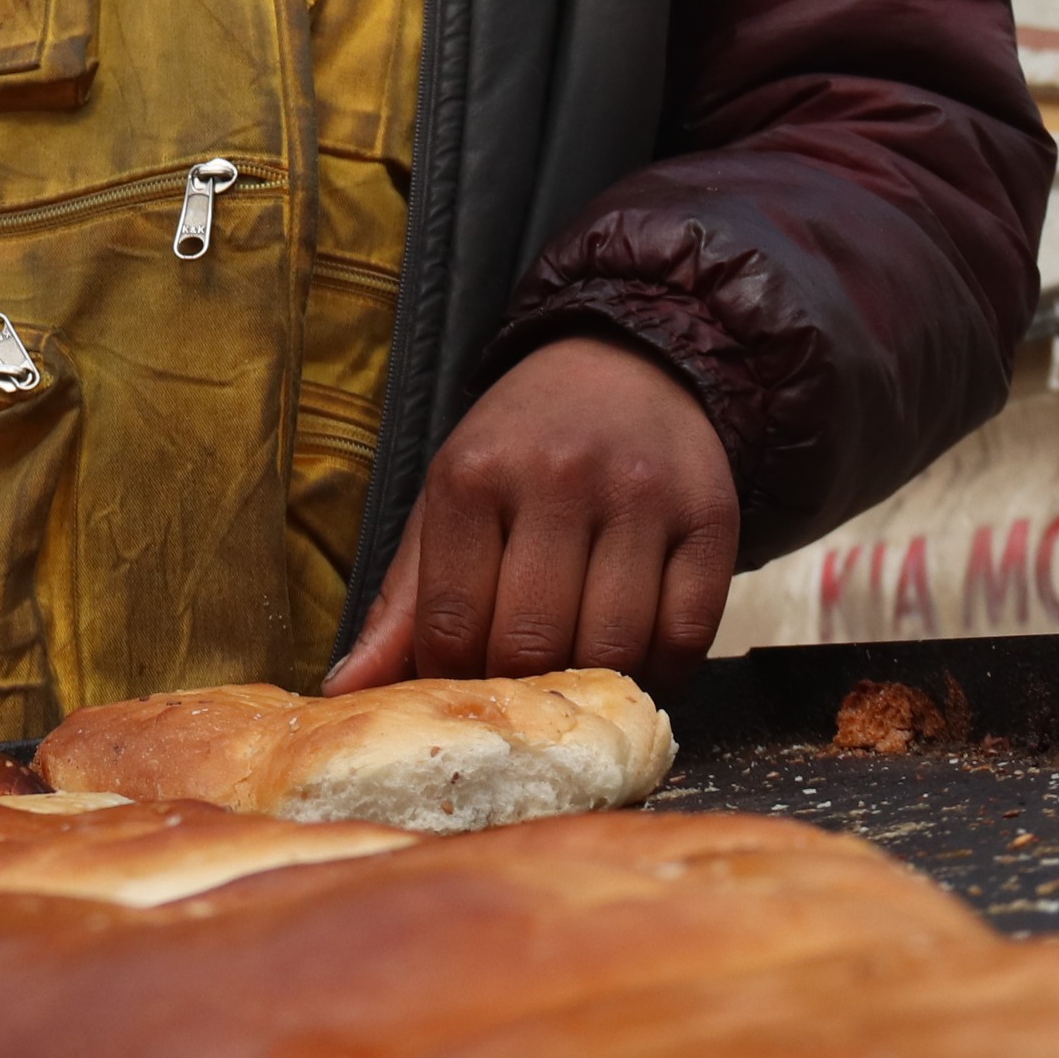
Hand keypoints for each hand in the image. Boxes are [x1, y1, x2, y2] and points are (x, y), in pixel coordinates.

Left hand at [325, 332, 740, 693]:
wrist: (627, 365)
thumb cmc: (522, 448)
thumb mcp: (449, 499)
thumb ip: (403, 601)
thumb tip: (346, 692)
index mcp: (474, 474)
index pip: (451, 623)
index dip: (451, 678)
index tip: (462, 686)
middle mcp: (559, 478)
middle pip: (532, 643)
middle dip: (520, 688)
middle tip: (522, 690)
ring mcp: (642, 496)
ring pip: (614, 649)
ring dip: (593, 687)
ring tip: (578, 677)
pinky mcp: (712, 516)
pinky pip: (688, 634)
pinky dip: (662, 671)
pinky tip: (637, 661)